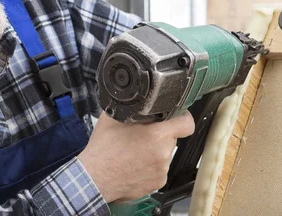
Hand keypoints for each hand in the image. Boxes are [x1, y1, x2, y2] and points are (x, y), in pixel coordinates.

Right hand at [77, 111, 194, 202]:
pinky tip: (133, 165)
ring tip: (134, 152)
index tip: (176, 116)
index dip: (182, 117)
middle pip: (171, 138)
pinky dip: (149, 166)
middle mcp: (163, 153)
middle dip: (159, 134)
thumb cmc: (103, 149)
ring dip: (154, 151)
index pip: (186, 123)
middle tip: (141, 135)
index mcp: (157, 134)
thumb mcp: (112, 118)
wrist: (95, 177)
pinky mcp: (158, 183)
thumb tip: (135, 99)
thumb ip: (129, 107)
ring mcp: (162, 170)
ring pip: (164, 154)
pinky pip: (158, 169)